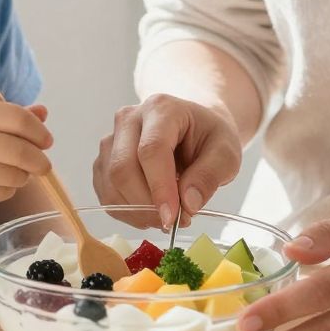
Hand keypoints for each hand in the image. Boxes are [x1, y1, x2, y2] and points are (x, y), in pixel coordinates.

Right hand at [0, 100, 51, 212]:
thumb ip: (4, 115)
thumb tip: (43, 113)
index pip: (18, 119)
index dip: (39, 131)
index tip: (46, 140)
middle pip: (22, 151)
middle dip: (39, 161)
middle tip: (43, 165)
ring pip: (15, 175)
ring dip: (22, 177)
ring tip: (13, 172)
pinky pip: (2, 192)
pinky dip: (6, 189)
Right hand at [94, 94, 242, 229]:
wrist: (193, 126)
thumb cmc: (209, 137)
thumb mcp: (226, 153)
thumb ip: (210, 175)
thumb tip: (188, 204)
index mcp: (161, 109)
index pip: (151, 150)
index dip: (160, 188)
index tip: (173, 218)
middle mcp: (128, 118)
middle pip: (123, 168)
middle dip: (146, 204)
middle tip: (174, 222)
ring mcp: (111, 139)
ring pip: (111, 184)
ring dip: (137, 212)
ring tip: (166, 216)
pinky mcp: (103, 161)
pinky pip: (106, 194)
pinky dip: (127, 212)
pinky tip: (150, 211)